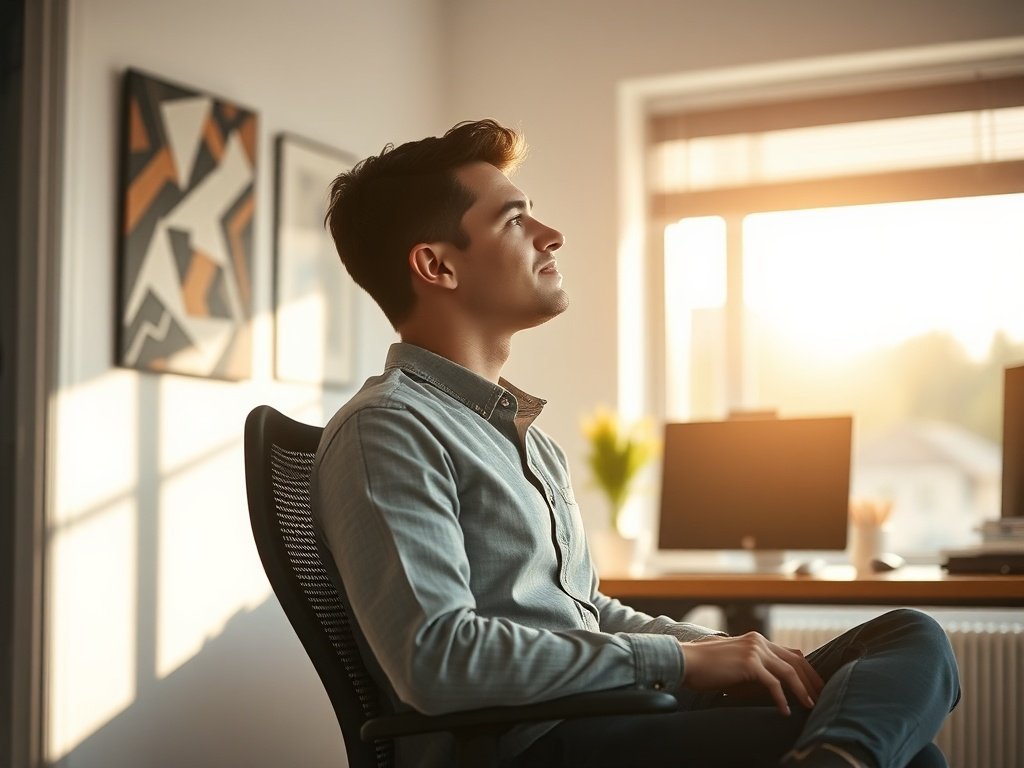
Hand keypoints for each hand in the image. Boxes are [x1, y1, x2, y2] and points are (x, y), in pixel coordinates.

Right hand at [678, 633, 823, 714]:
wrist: (685, 661)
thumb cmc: (706, 667)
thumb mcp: (735, 664)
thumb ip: (754, 668)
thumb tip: (775, 684)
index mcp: (756, 639)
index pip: (791, 654)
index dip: (806, 671)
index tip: (815, 686)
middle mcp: (758, 641)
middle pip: (795, 660)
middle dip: (811, 680)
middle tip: (821, 697)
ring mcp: (754, 650)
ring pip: (789, 671)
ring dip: (802, 690)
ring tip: (810, 705)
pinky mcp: (748, 663)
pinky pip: (773, 683)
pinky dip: (782, 698)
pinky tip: (785, 711)